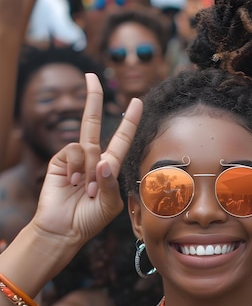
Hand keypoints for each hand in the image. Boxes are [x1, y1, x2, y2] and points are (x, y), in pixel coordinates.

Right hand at [32, 73, 142, 246]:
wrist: (64, 230)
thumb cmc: (90, 220)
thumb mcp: (110, 204)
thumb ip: (110, 183)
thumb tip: (102, 162)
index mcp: (109, 168)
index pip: (121, 139)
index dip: (129, 121)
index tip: (137, 102)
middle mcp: (92, 159)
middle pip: (92, 122)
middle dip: (93, 98)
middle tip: (91, 75)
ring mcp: (74, 159)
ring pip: (88, 145)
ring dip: (91, 169)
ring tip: (87, 189)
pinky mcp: (59, 161)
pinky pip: (74, 151)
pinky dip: (78, 166)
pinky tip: (74, 182)